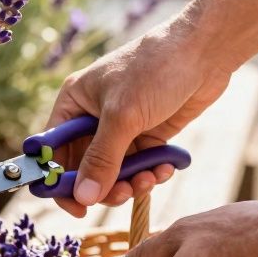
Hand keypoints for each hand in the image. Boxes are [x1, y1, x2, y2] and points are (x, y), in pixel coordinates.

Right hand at [46, 18, 231, 215]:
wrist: (204, 50)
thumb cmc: (154, 69)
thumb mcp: (123, 116)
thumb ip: (102, 159)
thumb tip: (83, 197)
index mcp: (74, 103)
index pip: (53, 151)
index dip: (59, 181)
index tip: (77, 207)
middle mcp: (93, 116)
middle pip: (85, 167)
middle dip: (104, 185)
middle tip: (124, 193)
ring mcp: (122, 127)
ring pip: (116, 171)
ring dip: (131, 182)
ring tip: (150, 178)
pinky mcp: (148, 133)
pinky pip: (141, 165)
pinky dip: (152, 172)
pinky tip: (166, 167)